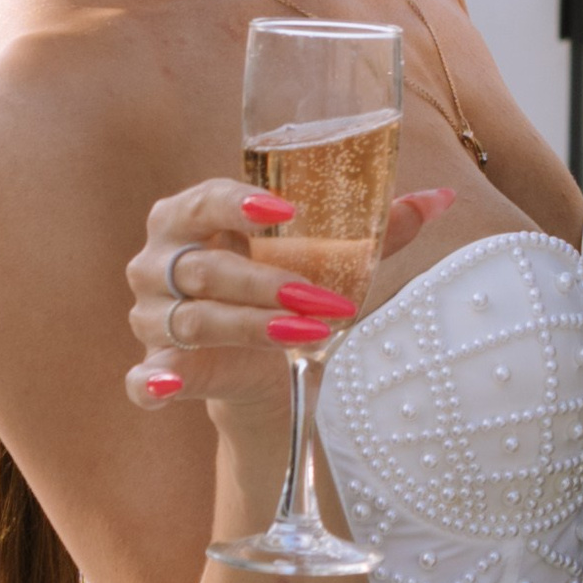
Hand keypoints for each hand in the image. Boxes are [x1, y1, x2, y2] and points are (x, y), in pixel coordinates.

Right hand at [125, 178, 457, 410]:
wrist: (264, 362)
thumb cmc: (285, 288)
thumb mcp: (328, 259)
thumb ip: (378, 229)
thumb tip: (442, 198)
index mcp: (187, 217)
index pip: (202, 200)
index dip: (236, 203)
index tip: (283, 211)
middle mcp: (158, 263)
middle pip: (203, 269)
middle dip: (268, 283)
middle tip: (325, 299)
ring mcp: (150, 318)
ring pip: (194, 321)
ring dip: (253, 328)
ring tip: (310, 334)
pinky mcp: (155, 370)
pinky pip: (141, 379)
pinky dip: (152, 383)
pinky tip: (170, 385)